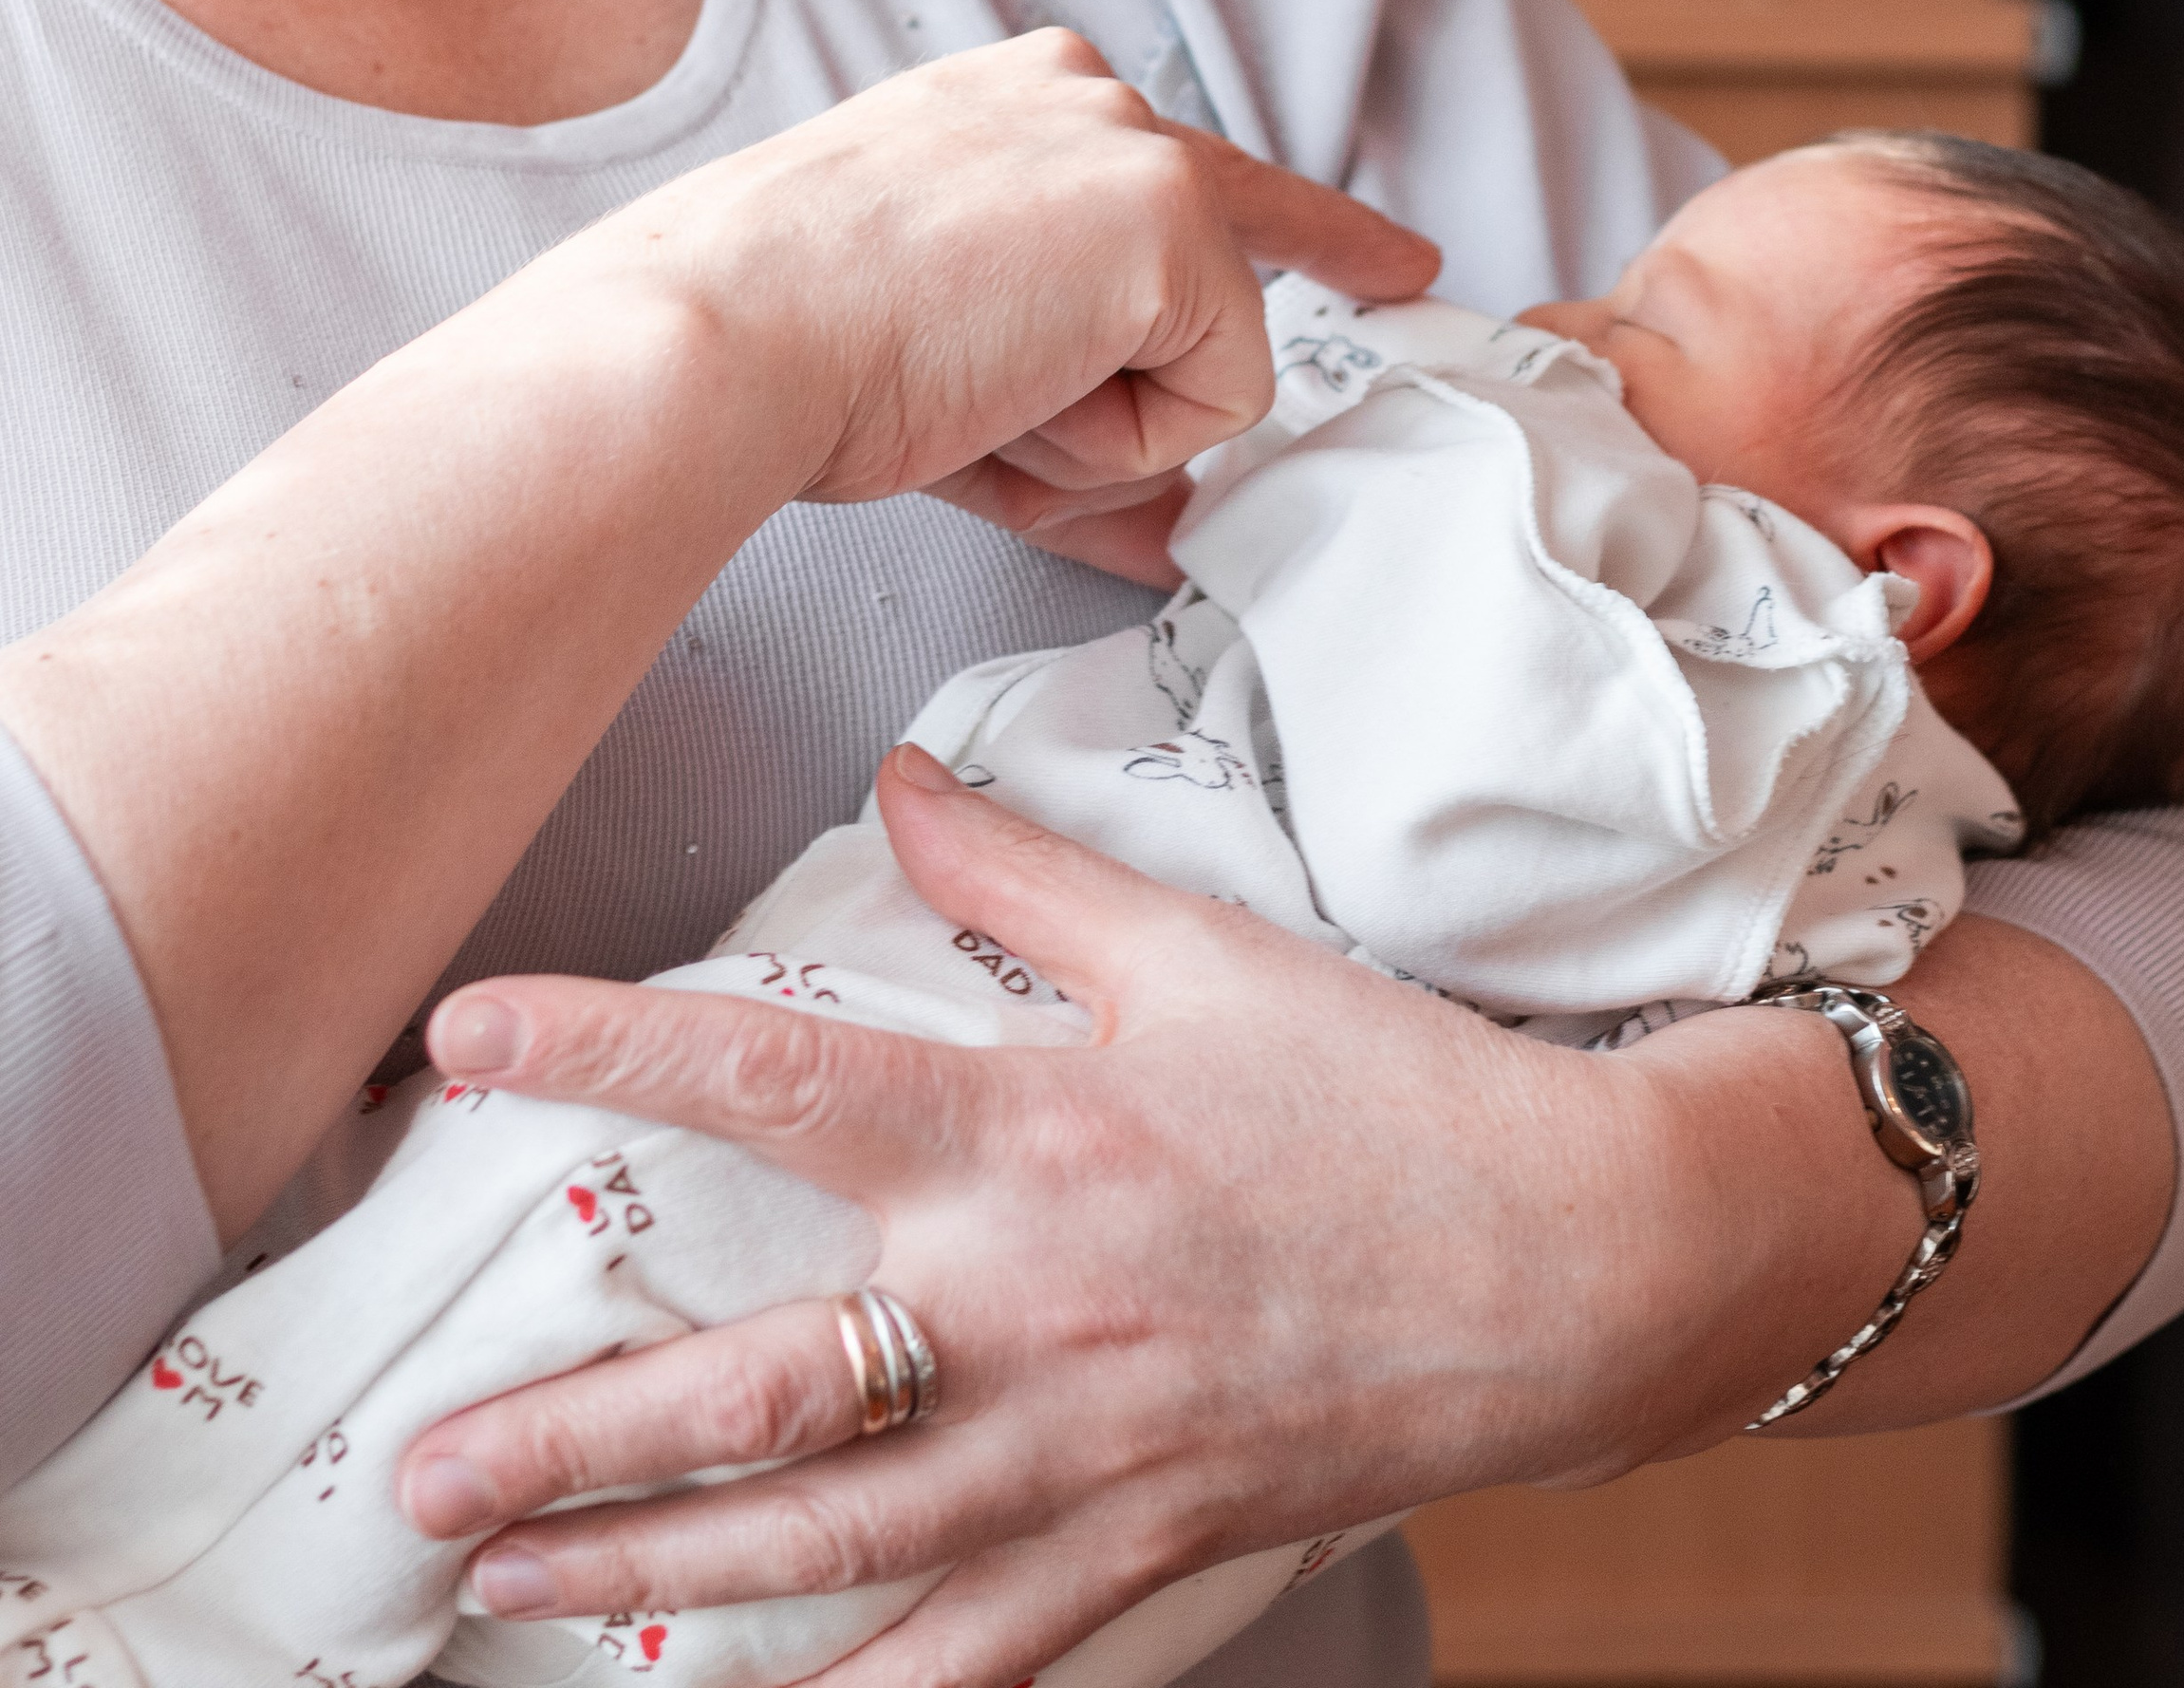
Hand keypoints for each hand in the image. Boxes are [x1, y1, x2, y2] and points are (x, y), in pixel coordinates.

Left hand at [397, 754, 1716, 1684]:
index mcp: (1030, 1132)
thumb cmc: (1383, 1090)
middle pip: (761, 1381)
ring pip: (829, 1540)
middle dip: (575, 1434)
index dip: (608, 1049)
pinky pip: (970, 1655)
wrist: (1575, 1259)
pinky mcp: (1136, 1548)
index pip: (777, 1076)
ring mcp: (1078, 1452)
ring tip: (508, 1587)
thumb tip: (898, 775)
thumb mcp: (1204, 944)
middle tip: (418, 1469)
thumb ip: (1025, 873)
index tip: (463, 1038)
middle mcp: (1027, 1307)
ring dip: (653, 1572)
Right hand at [564, 31, 1437, 525]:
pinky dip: (1119, 442)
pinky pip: (1214, 402)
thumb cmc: (789, 352)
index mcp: (1014, 103)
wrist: (729, 334)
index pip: (1183, 174)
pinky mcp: (1171, 224)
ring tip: (976, 397)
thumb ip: (1074, 424)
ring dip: (1102, 429)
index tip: (1393, 255)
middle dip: (1306, 278)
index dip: (1305, 231)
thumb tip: (1175, 536)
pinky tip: (1009, 393)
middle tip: (1381, 288)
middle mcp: (1087, 94)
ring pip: (1209, 353)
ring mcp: (1138, 151)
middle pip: (1240, 236)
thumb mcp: (951, 373)